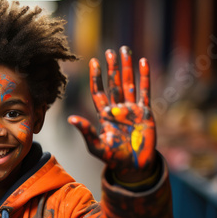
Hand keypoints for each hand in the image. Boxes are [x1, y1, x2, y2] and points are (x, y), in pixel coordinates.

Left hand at [68, 46, 156, 182]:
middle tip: (110, 51)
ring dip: (127, 68)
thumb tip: (71, 118)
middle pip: (114, 84)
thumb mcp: (96, 145)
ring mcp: (132, 110)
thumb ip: (86, 131)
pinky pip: (144, 91)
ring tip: (125, 51)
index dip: (96, 78)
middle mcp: (117, 109)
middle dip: (112, 68)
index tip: (93, 62)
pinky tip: (143, 62)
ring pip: (128, 84)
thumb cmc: (114, 158)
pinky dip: (144, 77)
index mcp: (104, 116)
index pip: (99, 92)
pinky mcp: (145, 113)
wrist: (134, 166)